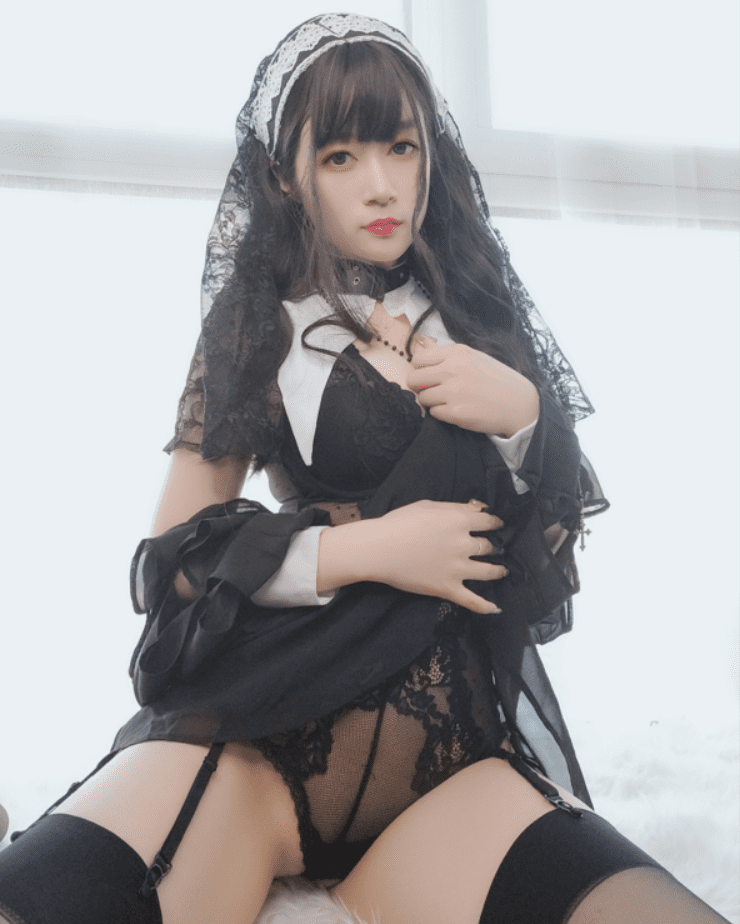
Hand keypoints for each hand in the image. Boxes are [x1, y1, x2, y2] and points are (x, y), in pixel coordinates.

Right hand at [364, 499, 506, 614]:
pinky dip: (485, 606)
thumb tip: (476, 508)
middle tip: (496, 548)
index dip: (495, 523)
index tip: (497, 525)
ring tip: (502, 571)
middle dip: (494, 546)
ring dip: (498, 571)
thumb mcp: (427, 505)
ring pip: (488, 571)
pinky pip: (472, 600)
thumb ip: (454, 507)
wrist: (378, 549)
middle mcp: (463, 544)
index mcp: (459, 521)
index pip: (488, 521)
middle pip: (489, 546)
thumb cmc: (398, 523)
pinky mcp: (448, 588)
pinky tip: (496, 608)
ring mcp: (457, 568)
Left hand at [407, 340, 539, 436]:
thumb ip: (448, 355)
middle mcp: (453, 370)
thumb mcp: (475, 358)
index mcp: (457, 353)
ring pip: (422, 398)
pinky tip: (457, 410)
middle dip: (419, 386)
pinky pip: (433, 413)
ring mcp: (453, 392)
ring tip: (449, 401)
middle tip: (433, 390)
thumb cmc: (497, 380)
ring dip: (431, 401)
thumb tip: (421, 346)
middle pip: (413, 379)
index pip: (418, 358)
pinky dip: (441, 414)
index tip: (428, 375)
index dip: (420, 369)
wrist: (520, 404)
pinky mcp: (455, 413)